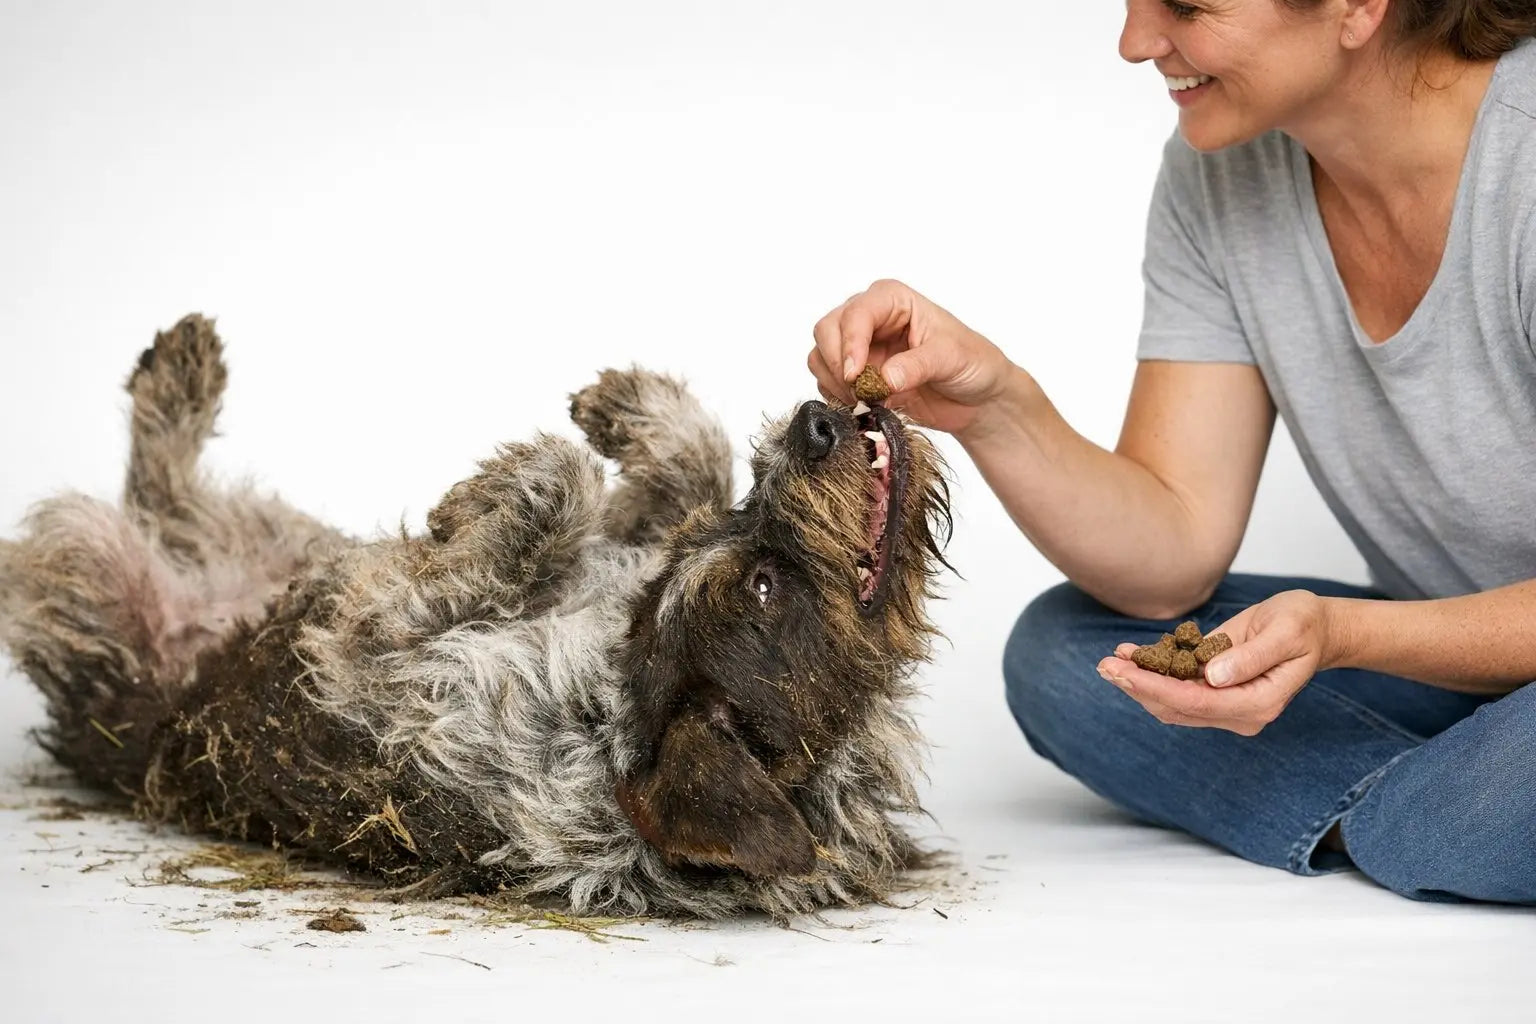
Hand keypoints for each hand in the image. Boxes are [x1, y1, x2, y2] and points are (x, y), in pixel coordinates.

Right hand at [808, 279, 1015, 436]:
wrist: (976, 398)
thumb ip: (917, 365)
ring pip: (821, 357)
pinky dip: (838, 398)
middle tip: (860, 391)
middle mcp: (870, 319)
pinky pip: (826, 384)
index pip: (855, 313)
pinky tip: (865, 406)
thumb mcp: (951, 358)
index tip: (856, 374)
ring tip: (868, 400)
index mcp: (892, 300)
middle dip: (838, 364)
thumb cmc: (972, 364)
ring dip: (836, 383)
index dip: (850, 343)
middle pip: (827, 330)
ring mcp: (859, 348)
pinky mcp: (855, 376)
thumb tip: (884, 379)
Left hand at [1095, 590, 1337, 735]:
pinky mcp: (1216, 692)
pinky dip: (1153, 675)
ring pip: (1173, 704)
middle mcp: (1241, 712)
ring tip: (1109, 662)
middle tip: (1104, 666)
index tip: (1124, 671)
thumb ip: (1251, 656)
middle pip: (1178, 708)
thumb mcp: (1285, 632)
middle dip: (1139, 688)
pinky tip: (1130, 656)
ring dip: (1140, 684)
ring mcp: (1228, 706)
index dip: (1156, 688)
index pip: (1197, 703)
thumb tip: (1213, 676)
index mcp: (1259, 702)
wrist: (1315, 628)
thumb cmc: (1304, 625)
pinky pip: (1179, 689)